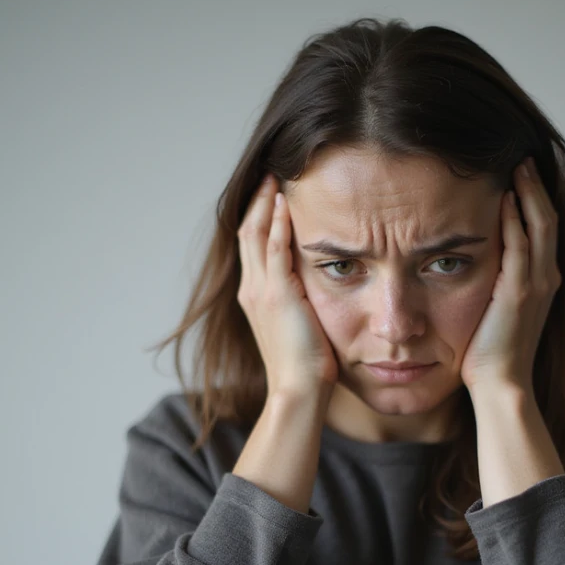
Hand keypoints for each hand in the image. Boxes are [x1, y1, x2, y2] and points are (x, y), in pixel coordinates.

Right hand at [237, 174, 339, 397]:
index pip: (253, 247)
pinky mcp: (276, 294)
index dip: (260, 218)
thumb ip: (302, 303)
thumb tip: (318, 291)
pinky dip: (277, 223)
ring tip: (276, 177)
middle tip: (270, 175)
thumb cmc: (306, 367)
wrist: (298, 390)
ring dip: (265, 203)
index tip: (272, 195)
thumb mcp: (301, 327)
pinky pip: (274, 249)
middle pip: (247, 233)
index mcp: (255, 297)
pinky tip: (284, 202)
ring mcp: (260, 291)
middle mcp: (251, 290)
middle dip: (257, 202)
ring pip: (255, 234)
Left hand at [459, 157, 561, 394]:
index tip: (522, 175)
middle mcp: (546, 278)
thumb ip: (496, 284)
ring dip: (529, 193)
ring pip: (539, 225)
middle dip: (536, 187)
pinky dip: (515, 220)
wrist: (501, 384)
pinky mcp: (520, 292)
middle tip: (522, 159)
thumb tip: (477, 264)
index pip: (543, 230)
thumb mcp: (497, 311)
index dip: (535, 200)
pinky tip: (505, 198)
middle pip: (547, 219)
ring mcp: (537, 284)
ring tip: (518, 166)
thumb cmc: (492, 355)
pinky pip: (519, 246)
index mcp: (543, 282)